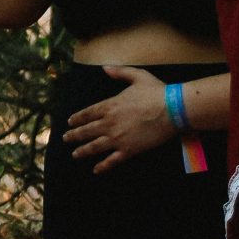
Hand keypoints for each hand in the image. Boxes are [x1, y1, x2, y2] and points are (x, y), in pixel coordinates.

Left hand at [62, 66, 180, 172]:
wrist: (173, 109)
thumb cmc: (156, 92)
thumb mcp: (137, 75)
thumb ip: (119, 72)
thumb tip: (105, 68)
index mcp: (110, 105)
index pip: (88, 113)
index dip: (77, 119)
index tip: (69, 122)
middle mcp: (109, 123)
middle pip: (86, 131)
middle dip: (74, 135)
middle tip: (65, 139)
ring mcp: (118, 138)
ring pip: (94, 147)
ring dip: (82, 151)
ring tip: (75, 154)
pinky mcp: (129, 150)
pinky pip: (112, 160)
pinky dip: (102, 166)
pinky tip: (96, 170)